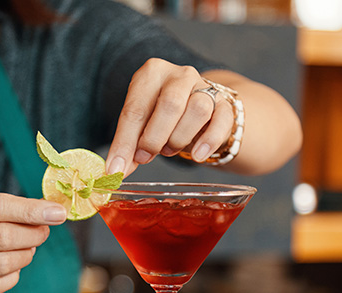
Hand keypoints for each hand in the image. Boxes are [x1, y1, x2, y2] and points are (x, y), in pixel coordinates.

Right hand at [0, 189, 66, 292]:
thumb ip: (11, 207)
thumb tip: (51, 210)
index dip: (30, 210)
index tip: (57, 213)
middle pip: (0, 236)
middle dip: (32, 235)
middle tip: (44, 232)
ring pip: (2, 263)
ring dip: (25, 255)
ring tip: (29, 248)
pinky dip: (13, 275)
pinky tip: (13, 266)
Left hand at [105, 59, 234, 175]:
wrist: (194, 106)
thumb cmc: (160, 115)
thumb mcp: (140, 125)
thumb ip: (129, 145)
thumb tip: (116, 171)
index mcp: (151, 73)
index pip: (135, 109)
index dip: (124, 142)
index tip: (116, 168)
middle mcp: (179, 75)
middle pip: (170, 105)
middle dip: (154, 137)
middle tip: (145, 157)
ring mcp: (205, 87)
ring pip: (198, 109)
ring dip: (179, 137)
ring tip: (168, 150)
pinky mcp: (225, 104)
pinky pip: (222, 121)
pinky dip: (209, 141)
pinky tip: (197, 156)